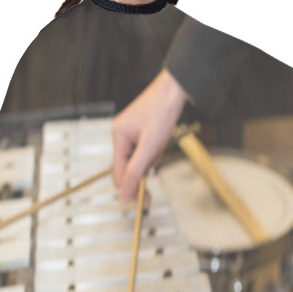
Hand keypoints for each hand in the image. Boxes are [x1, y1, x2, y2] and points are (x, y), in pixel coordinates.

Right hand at [111, 68, 188, 202]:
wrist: (174, 90)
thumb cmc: (162, 111)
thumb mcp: (150, 146)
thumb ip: (136, 171)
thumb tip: (125, 193)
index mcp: (118, 136)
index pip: (118, 171)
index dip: (128, 187)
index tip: (140, 201)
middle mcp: (120, 134)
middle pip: (126, 167)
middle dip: (142, 173)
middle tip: (153, 183)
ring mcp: (129, 133)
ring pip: (137, 160)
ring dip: (151, 161)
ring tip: (160, 147)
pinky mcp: (139, 132)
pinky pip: (143, 152)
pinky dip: (153, 153)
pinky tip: (160, 145)